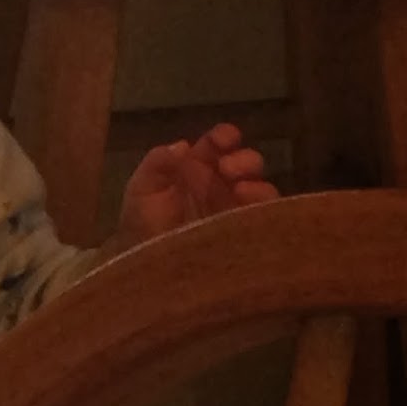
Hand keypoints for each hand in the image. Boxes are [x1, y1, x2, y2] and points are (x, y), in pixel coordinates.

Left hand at [112, 123, 276, 247]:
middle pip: (247, 162)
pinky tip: (249, 209)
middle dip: (244, 160)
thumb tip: (182, 145)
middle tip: (227, 169)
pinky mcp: (244, 234)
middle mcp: (220, 185)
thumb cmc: (142, 225)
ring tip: (242, 190)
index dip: (225, 136)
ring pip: (262, 188)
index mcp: (196, 167)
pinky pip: (265, 218)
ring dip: (257, 184)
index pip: (218, 144)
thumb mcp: (142, 190)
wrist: (147, 269)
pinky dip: (264, 210)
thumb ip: (157, 164)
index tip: (224, 140)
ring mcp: (235, 210)